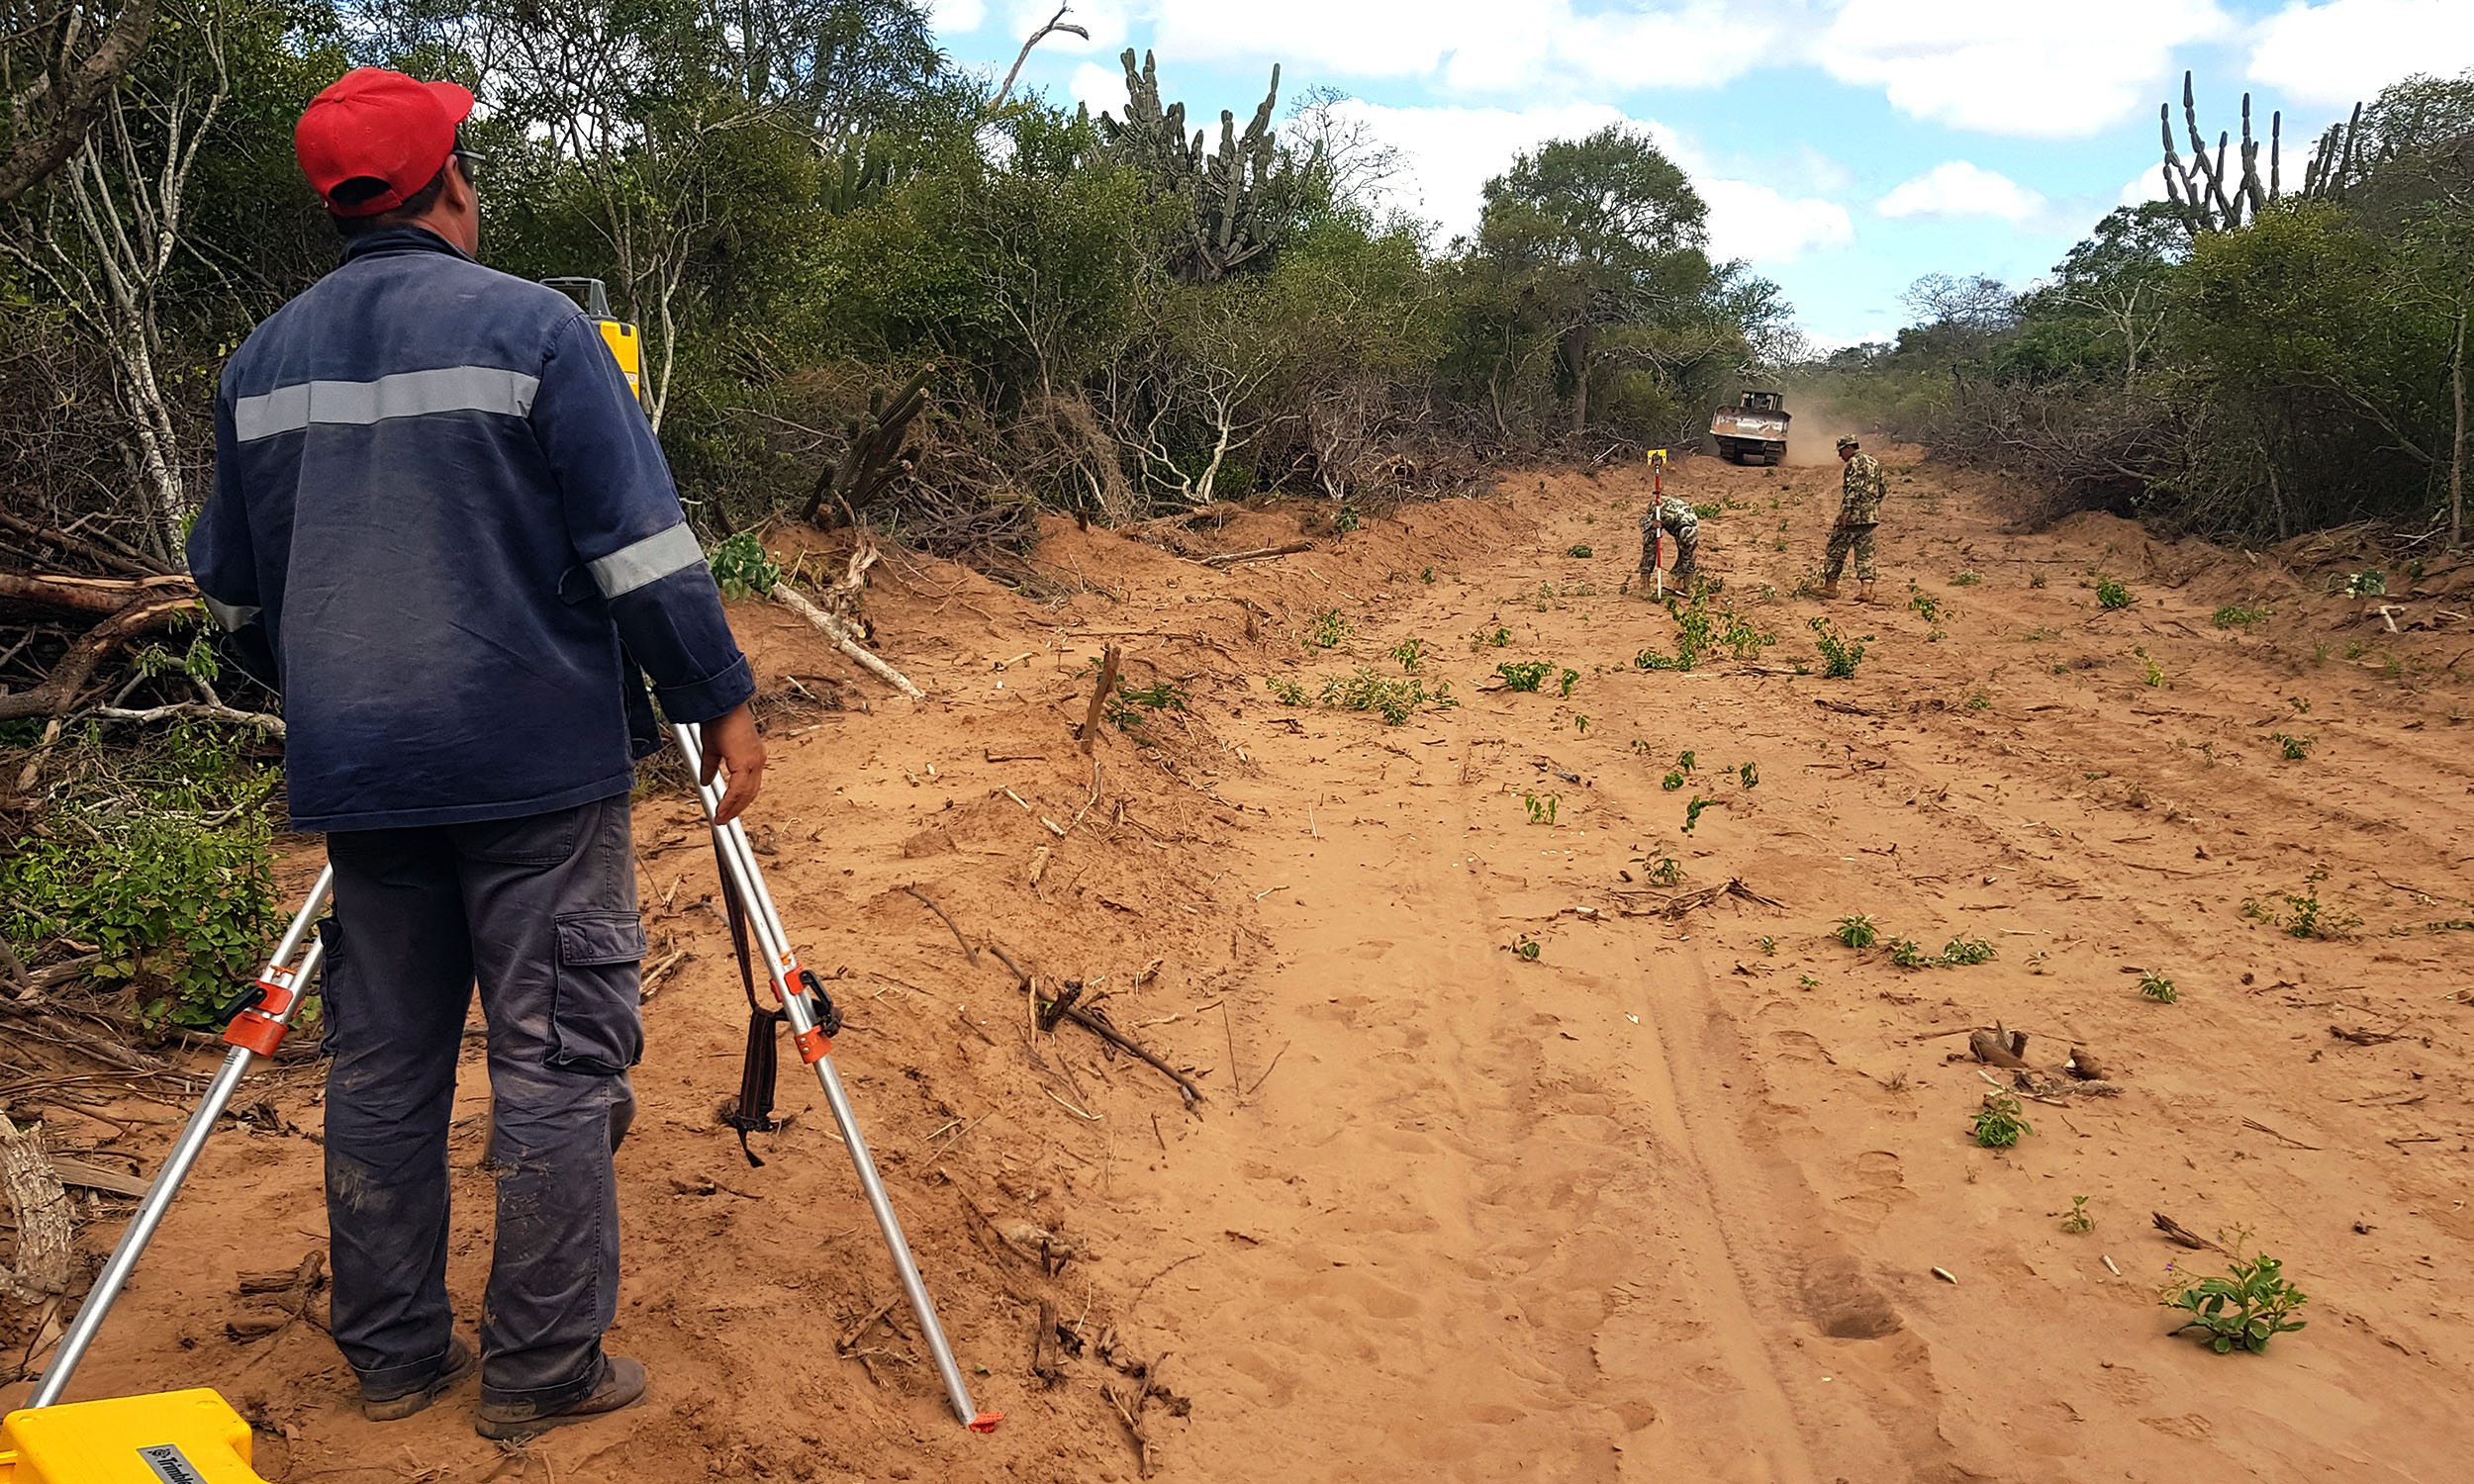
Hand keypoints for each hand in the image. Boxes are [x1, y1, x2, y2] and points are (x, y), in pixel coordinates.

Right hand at [700, 702, 765, 825]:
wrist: (721, 705)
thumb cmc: (718, 720)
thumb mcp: (712, 748)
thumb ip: (710, 766)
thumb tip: (705, 781)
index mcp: (752, 757)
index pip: (748, 785)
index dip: (738, 800)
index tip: (728, 811)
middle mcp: (757, 760)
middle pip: (750, 793)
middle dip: (737, 809)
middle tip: (724, 820)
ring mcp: (755, 761)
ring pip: (746, 793)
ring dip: (733, 808)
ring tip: (721, 819)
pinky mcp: (747, 762)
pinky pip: (739, 789)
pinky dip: (730, 801)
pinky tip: (721, 810)